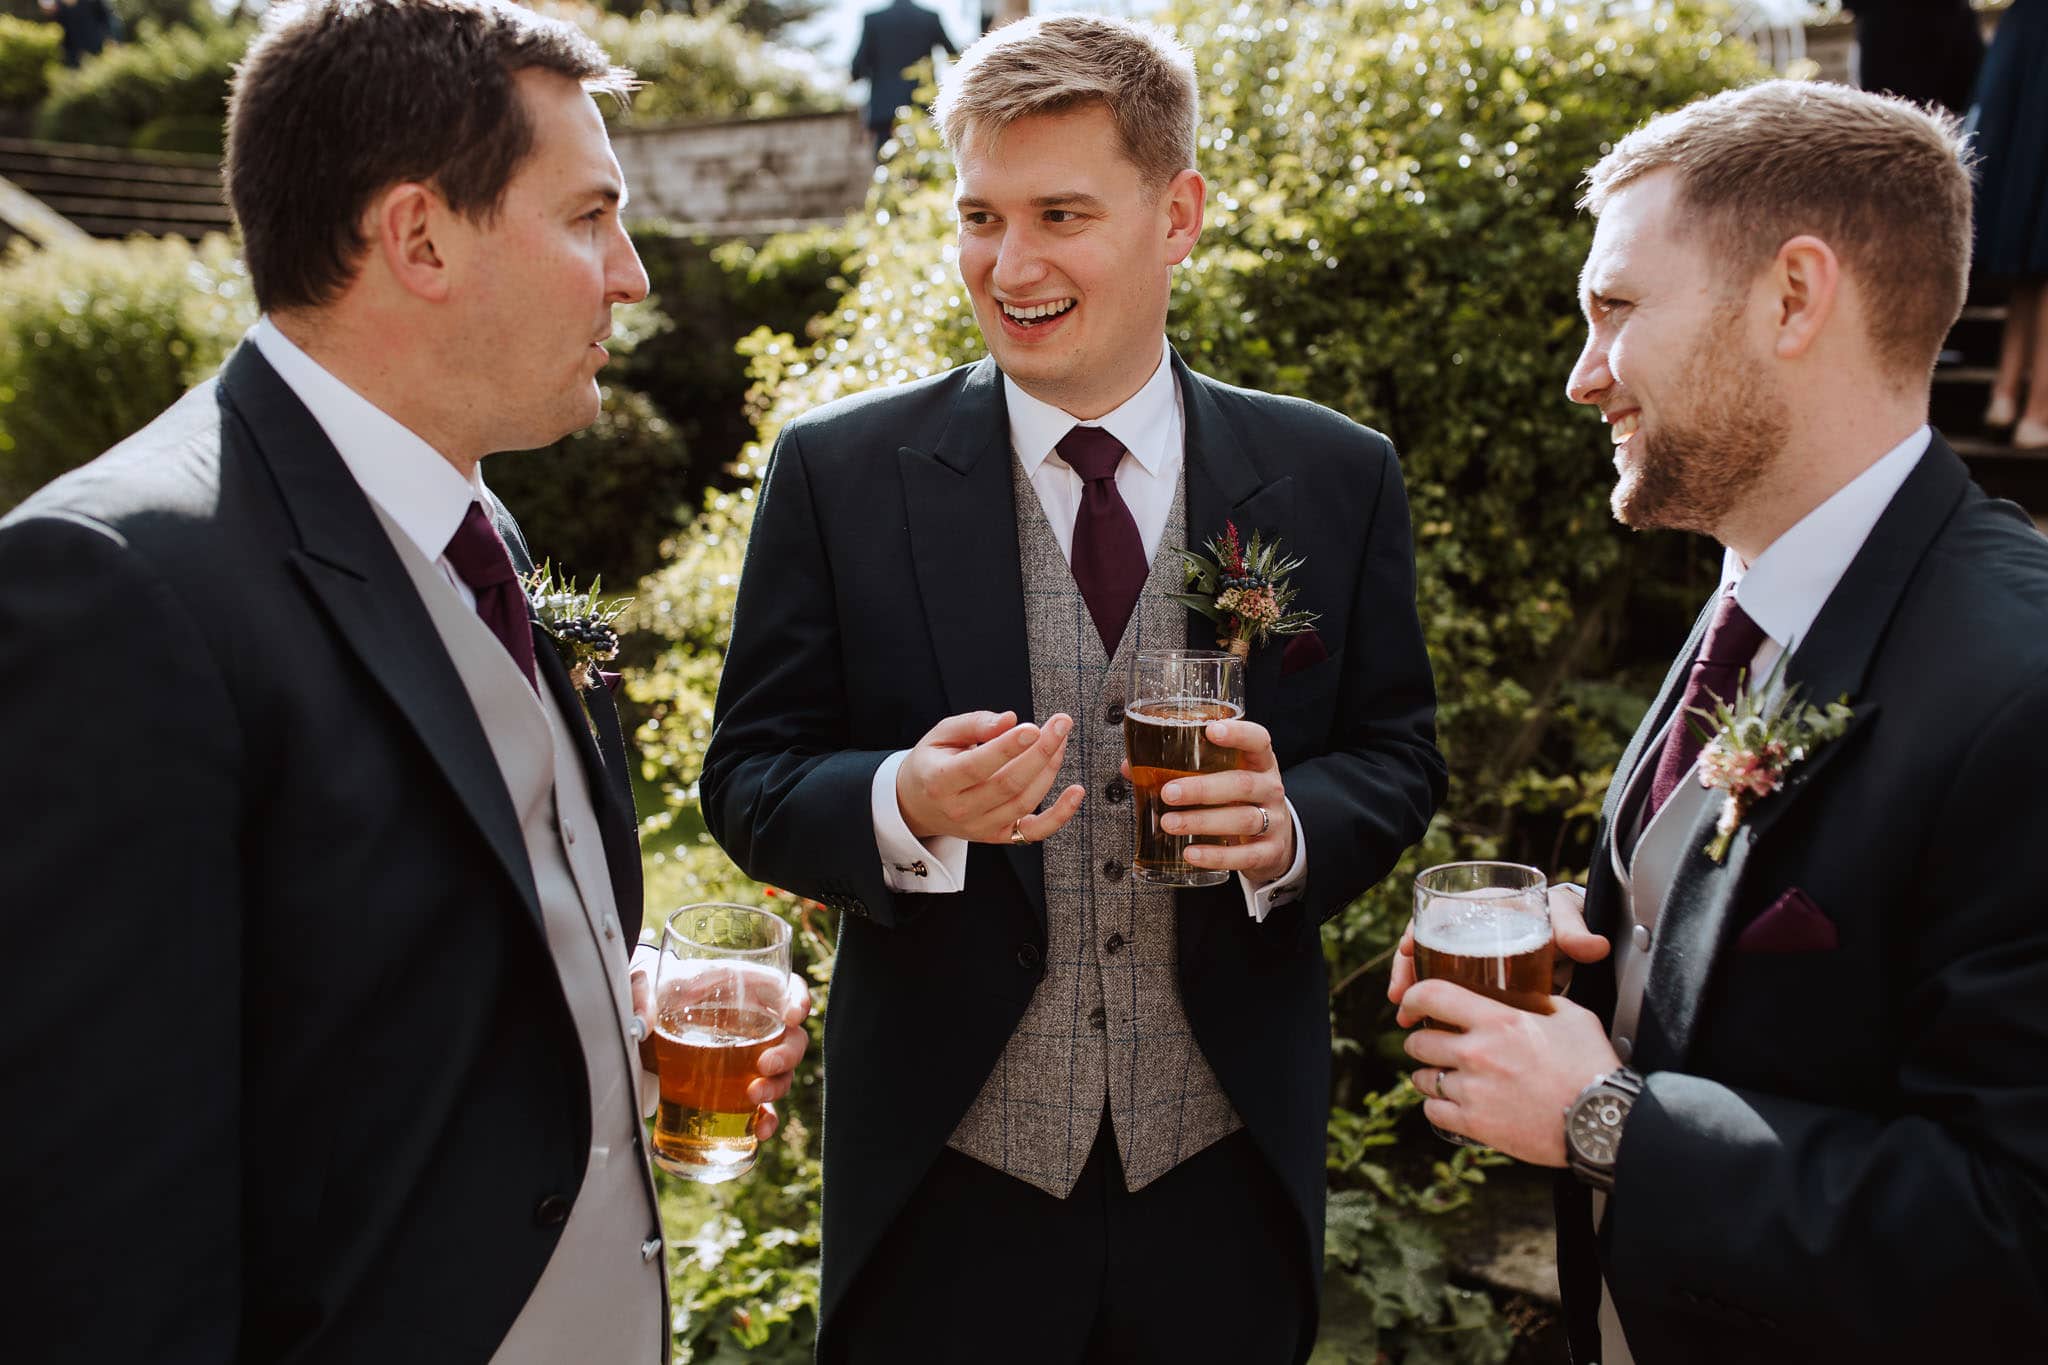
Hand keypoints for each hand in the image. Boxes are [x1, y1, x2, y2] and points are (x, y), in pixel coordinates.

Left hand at [631, 967, 813, 1141]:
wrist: (639, 1030)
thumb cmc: (653, 997)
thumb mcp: (645, 984)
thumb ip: (639, 994)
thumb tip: (643, 1020)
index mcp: (741, 990)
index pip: (784, 988)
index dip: (797, 999)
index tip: (792, 1015)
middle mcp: (753, 1025)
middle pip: (791, 1037)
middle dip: (787, 1053)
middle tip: (764, 1065)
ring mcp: (748, 1060)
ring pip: (782, 1073)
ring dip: (776, 1086)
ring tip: (754, 1096)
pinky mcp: (736, 1090)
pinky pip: (763, 1107)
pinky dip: (766, 1119)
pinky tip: (759, 1130)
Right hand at [896, 709, 1085, 843]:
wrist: (918, 804)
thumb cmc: (932, 763)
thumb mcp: (940, 734)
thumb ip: (973, 724)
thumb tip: (1010, 720)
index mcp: (940, 781)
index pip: (978, 766)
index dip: (1007, 748)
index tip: (1032, 728)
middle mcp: (961, 809)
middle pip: (1009, 784)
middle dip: (1041, 752)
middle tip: (1060, 723)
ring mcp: (982, 827)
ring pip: (1025, 801)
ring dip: (1049, 768)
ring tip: (1060, 739)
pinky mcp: (1000, 835)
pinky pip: (1036, 830)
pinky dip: (1061, 814)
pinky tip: (1076, 792)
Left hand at [1139, 717, 1294, 883]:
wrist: (1275, 841)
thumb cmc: (1238, 800)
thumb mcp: (1222, 778)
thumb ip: (1182, 769)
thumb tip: (1130, 768)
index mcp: (1259, 762)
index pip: (1258, 740)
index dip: (1238, 733)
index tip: (1211, 730)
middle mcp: (1270, 788)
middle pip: (1243, 784)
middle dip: (1203, 788)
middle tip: (1168, 792)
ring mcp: (1273, 821)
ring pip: (1242, 819)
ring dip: (1202, 821)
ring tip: (1169, 824)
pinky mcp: (1269, 852)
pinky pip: (1245, 855)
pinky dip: (1216, 856)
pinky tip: (1191, 853)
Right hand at [1389, 880, 1609, 1005]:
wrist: (1573, 937)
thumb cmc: (1563, 920)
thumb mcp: (1565, 921)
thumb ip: (1574, 934)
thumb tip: (1594, 947)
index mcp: (1484, 905)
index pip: (1440, 911)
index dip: (1418, 930)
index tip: (1407, 949)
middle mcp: (1469, 927)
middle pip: (1426, 944)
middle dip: (1408, 971)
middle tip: (1400, 997)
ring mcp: (1469, 953)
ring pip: (1430, 970)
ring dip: (1414, 992)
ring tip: (1405, 1018)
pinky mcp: (1475, 977)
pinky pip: (1446, 989)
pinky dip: (1433, 1005)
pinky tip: (1426, 1025)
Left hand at [1396, 979, 1619, 1164]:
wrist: (1603, 1122)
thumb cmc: (1593, 1068)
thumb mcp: (1572, 1018)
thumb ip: (1542, 1002)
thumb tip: (1528, 995)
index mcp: (1499, 1021)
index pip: (1432, 995)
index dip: (1412, 997)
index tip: (1409, 1006)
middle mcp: (1478, 1053)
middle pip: (1418, 1042)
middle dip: (1423, 1042)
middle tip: (1437, 1046)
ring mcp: (1473, 1091)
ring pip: (1422, 1078)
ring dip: (1430, 1075)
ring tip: (1447, 1077)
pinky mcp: (1475, 1124)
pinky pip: (1433, 1112)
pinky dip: (1439, 1107)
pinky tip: (1454, 1104)